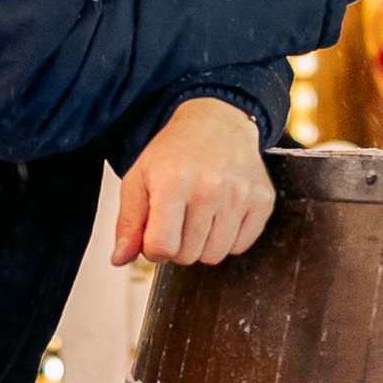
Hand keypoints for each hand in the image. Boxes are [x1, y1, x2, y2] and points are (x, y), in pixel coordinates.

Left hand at [111, 97, 276, 268]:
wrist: (216, 122)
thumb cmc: (173, 153)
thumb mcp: (139, 179)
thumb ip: (127, 223)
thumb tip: (120, 260)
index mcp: (172, 183)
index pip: (161, 248)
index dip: (154, 248)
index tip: (156, 232)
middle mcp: (209, 188)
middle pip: (188, 256)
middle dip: (178, 245)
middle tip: (179, 219)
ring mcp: (239, 194)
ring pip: (215, 255)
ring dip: (203, 244)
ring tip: (198, 217)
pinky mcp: (262, 199)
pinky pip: (241, 246)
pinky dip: (228, 238)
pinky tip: (220, 214)